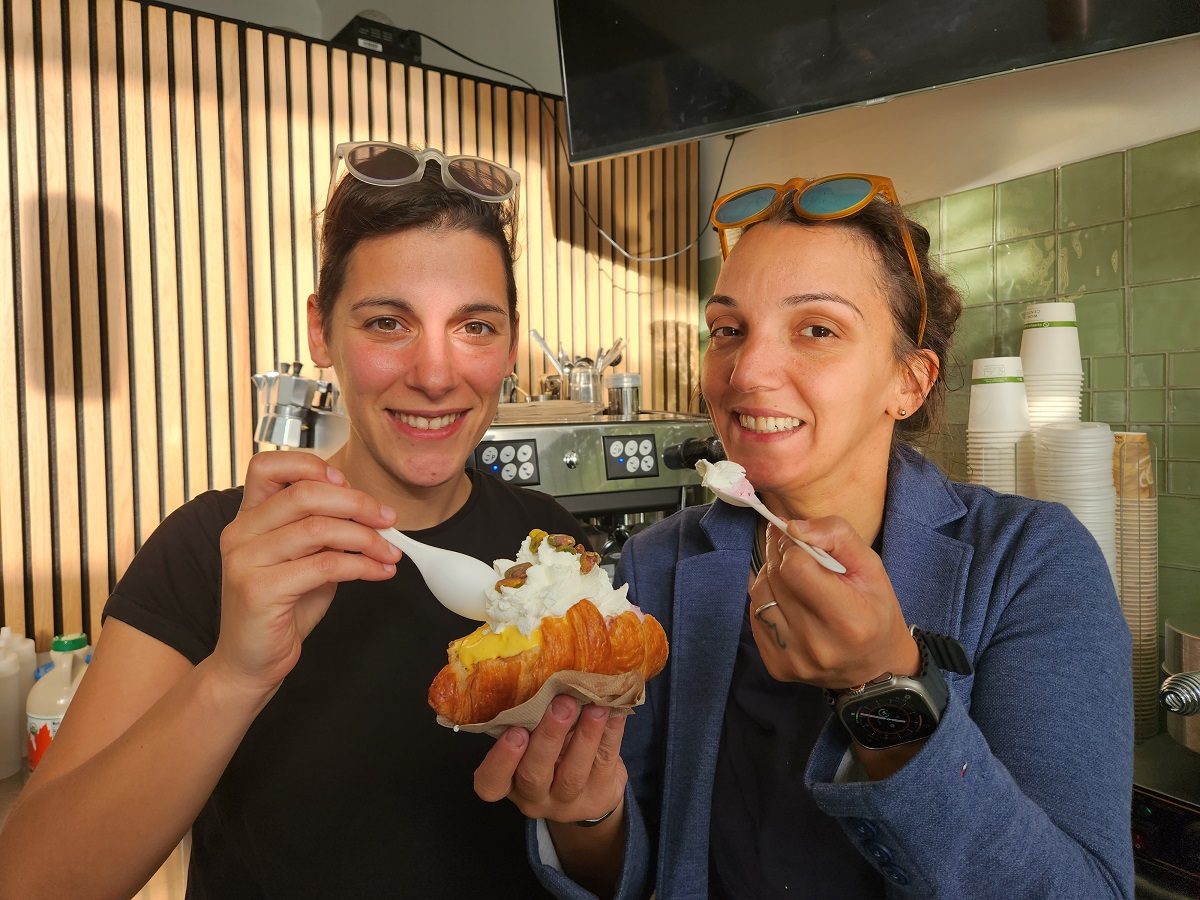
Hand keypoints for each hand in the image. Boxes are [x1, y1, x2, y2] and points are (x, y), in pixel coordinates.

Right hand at [211, 451, 400, 694]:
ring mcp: (245, 560)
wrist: (251, 661)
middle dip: (356, 503)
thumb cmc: (283, 608)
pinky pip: (323, 565)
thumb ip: (324, 529)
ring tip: (389, 552)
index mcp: (248, 517)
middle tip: (387, 520)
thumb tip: (370, 510)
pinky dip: (361, 565)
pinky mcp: (258, 590)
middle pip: (304, 493)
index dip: (311, 466)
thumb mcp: (305, 558)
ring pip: (318, 528)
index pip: (268, 465)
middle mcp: (240, 532)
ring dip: (365, 537)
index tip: (346, 484)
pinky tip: (379, 572)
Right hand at [474, 696, 627, 824]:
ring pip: (573, 774)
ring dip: (585, 736)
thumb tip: (546, 673)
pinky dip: (610, 734)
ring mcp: (568, 802)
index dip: (500, 760)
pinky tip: (614, 711)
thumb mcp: (534, 743)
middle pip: (534, 775)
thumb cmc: (553, 756)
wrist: (590, 791)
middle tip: (561, 704)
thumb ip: (532, 721)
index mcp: (510, 782)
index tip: (515, 731)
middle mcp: (535, 797)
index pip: (491, 783)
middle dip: (548, 737)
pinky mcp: (600, 797)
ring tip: (595, 706)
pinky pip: (605, 765)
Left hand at [749, 516, 919, 689]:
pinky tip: (788, 601)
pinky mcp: (777, 667)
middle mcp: (817, 645)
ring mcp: (793, 659)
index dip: (795, 546)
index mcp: (847, 620)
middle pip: (776, 577)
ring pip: (759, 594)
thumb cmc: (875, 609)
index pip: (796, 567)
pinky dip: (768, 600)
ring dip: (772, 576)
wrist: (874, 666)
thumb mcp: (870, 566)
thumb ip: (836, 536)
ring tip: (795, 577)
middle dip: (782, 556)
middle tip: (796, 551)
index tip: (803, 543)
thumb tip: (793, 527)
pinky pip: (755, 616)